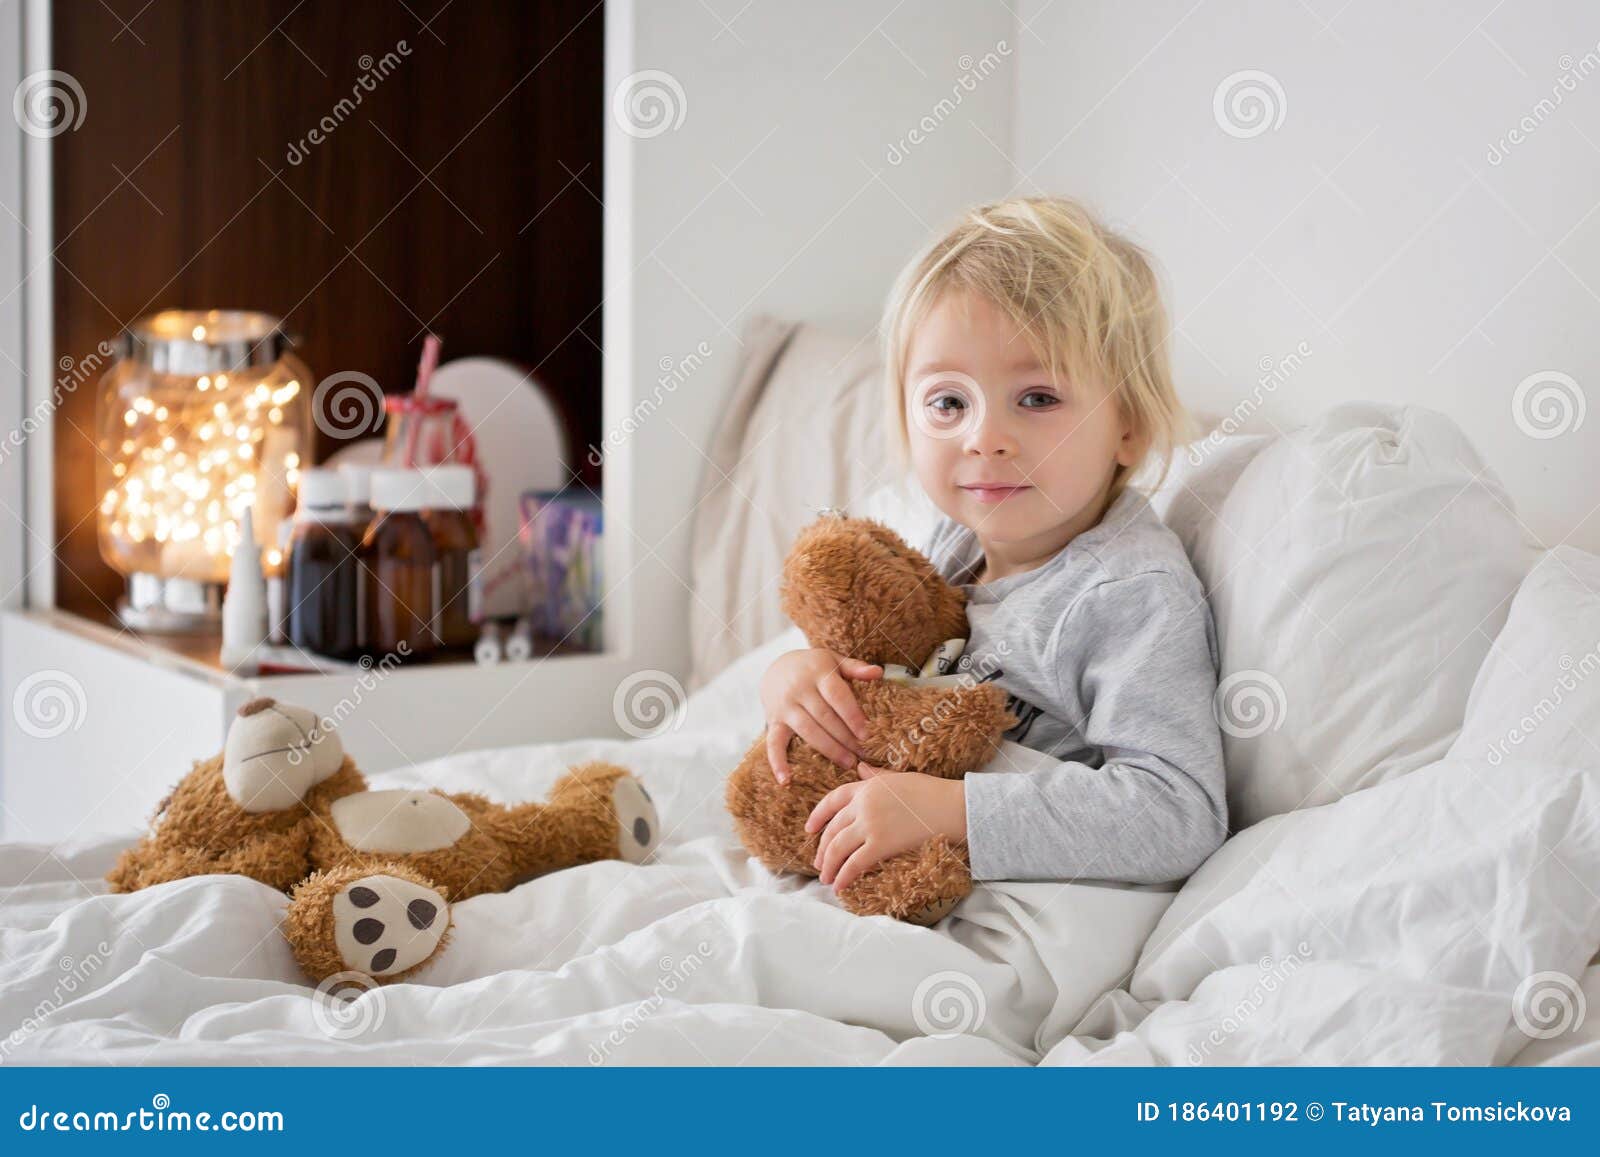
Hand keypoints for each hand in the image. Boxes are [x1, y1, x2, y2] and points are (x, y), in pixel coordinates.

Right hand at [760, 648, 882, 782]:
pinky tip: (786, 780)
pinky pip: (773, 743)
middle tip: (864, 754)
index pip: (837, 695)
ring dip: (829, 749)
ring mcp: (784, 707)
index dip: (852, 715)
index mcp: (817, 673)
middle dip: (846, 737)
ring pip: (808, 731)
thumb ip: (855, 667)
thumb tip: (879, 672)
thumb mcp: (834, 661)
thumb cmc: (813, 668)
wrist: (775, 668)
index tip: (867, 734)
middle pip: (825, 717)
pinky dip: (778, 762)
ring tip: (849, 763)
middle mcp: (799, 689)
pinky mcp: (773, 721)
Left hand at [805, 763, 966, 892]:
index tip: (809, 829)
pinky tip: (839, 887)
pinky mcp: (881, 844)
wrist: (953, 806)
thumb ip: (875, 776)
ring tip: (827, 879)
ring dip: (829, 867)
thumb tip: (860, 768)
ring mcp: (870, 824)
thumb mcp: (898, 778)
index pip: (832, 800)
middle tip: (819, 864)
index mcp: (866, 787)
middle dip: (822, 849)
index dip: (817, 816)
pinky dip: (843, 877)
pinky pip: (854, 864)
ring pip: (838, 848)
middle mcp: (863, 804)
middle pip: (832, 829)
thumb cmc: (932, 792)